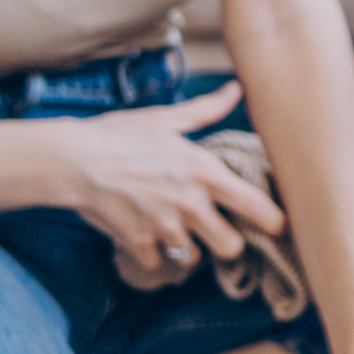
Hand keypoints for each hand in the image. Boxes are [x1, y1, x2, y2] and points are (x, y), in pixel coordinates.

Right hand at [53, 83, 288, 288]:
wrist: (74, 161)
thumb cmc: (120, 135)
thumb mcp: (165, 119)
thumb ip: (206, 111)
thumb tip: (235, 90)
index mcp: (204, 172)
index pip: (255, 206)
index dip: (274, 222)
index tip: (279, 227)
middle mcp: (190, 204)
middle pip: (231, 246)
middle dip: (228, 243)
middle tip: (219, 232)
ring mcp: (165, 227)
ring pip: (194, 257)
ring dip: (189, 248)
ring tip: (177, 229)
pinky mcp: (139, 244)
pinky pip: (158, 262)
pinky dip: (153, 254)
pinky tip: (146, 236)